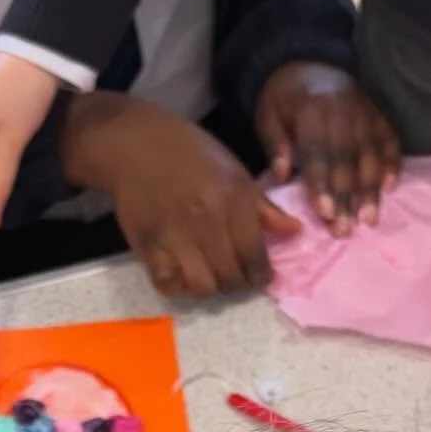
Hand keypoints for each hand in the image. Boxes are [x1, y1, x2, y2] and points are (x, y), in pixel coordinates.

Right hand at [62, 93, 300, 297]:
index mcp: (233, 199)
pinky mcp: (147, 245)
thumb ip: (263, 206)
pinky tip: (181, 273)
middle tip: (234, 275)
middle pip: (231, 277)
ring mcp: (176, 235)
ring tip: (209, 275)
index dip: (262, 275)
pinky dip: (177, 285)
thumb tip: (295, 232)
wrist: (135, 144)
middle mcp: (207, 220)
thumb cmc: (189, 152)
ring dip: (209, 287)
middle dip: (237, 282)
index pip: (256, 255)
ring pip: (202, 287)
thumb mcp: (234, 170)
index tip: (260, 277)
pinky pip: (167, 284)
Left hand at [254, 62, 400, 234]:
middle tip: (345, 229)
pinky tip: (391, 187)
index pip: (318, 154)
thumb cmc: (284, 99)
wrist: (310, 63)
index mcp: (313, 112)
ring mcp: (365, 113)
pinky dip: (393, 162)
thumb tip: (282, 176)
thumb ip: (274, 144)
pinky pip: (390, 139)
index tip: (325, 213)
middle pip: (346, 161)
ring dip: (371, 189)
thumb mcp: (267, 115)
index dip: (322, 185)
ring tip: (370, 219)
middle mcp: (344, 112)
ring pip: (371, 155)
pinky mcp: (378, 115)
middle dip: (346, 198)